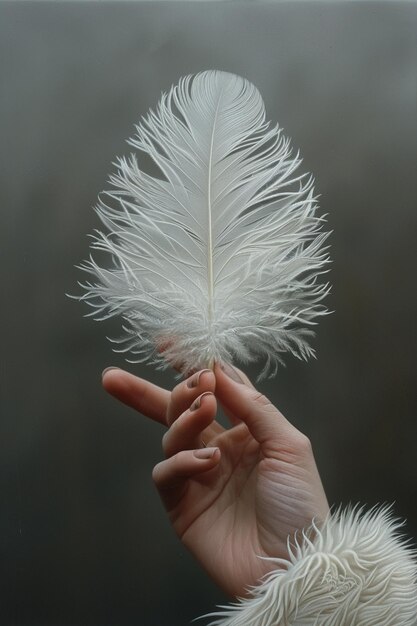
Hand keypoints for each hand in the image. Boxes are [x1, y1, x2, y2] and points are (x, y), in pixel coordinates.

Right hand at [102, 364, 329, 597]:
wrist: (292, 566)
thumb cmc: (300, 505)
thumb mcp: (289, 444)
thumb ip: (253, 405)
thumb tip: (218, 367)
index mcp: (246, 431)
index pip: (213, 390)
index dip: (191, 365)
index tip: (167, 342)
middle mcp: (218, 448)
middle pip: (175, 410)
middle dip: (150, 389)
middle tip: (173, 373)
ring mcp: (198, 476)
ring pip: (171, 434)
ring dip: (185, 416)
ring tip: (205, 410)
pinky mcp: (181, 504)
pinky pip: (167, 472)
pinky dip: (183, 461)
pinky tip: (208, 463)